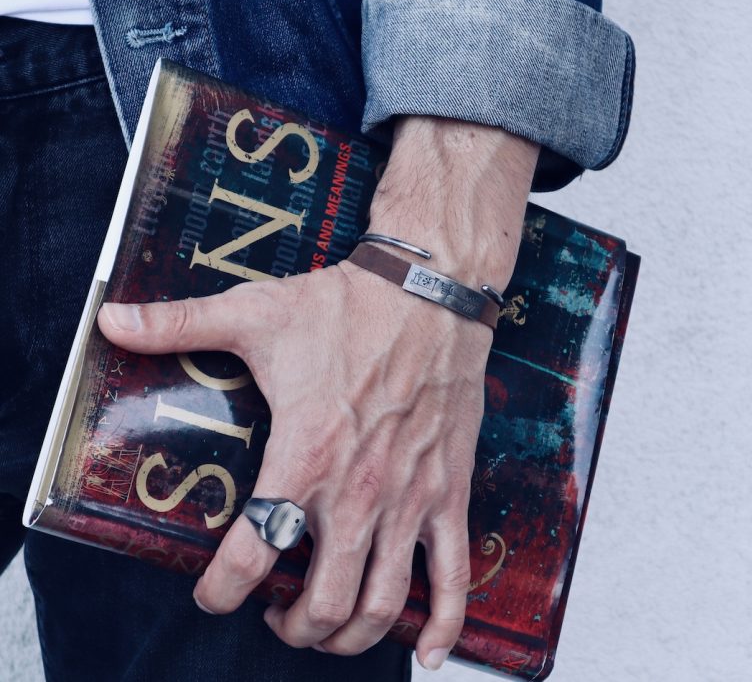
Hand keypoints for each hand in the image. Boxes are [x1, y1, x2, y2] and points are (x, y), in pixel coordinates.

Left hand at [98, 116, 537, 669]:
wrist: (430, 293)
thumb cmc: (347, 307)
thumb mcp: (257, 313)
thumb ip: (180, 324)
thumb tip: (109, 319)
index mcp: (304, 455)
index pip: (252, 554)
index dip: (221, 591)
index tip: (213, 596)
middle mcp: (357, 492)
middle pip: (323, 602)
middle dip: (292, 626)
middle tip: (276, 615)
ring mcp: (409, 497)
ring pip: (381, 603)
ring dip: (349, 636)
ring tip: (328, 627)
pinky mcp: (450, 491)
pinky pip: (455, 576)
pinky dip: (443, 624)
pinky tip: (429, 649)